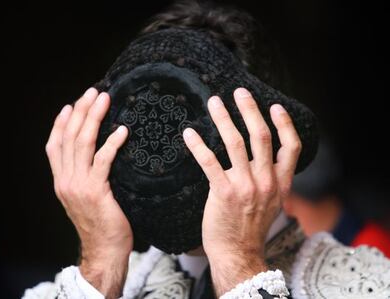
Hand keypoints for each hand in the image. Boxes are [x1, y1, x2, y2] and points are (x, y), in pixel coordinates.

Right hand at [45, 88, 130, 297]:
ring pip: (82, 143)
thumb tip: (95, 153)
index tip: (72, 104)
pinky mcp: (96, 191)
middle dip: (80, 111)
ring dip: (93, 118)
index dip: (61, 123)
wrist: (104, 250)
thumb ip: (84, 176)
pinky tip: (122, 131)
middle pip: (69, 137)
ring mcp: (78, 185)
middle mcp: (65, 180)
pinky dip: (112, 143)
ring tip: (104, 99)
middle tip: (93, 91)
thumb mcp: (84, 198)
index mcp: (61, 180)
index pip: (54, 145)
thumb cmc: (101, 222)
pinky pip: (103, 161)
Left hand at [183, 88, 301, 295]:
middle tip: (239, 92)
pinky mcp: (223, 192)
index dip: (284, 124)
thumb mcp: (272, 204)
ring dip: (224, 118)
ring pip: (235, 142)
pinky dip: (198, 144)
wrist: (238, 253)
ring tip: (214, 102)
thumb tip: (267, 161)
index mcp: (281, 183)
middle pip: (260, 136)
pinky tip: (189, 133)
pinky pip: (209, 161)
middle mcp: (266, 181)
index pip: (292, 147)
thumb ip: (273, 181)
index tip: (275, 106)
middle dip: (250, 110)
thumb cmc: (251, 227)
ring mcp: (245, 186)